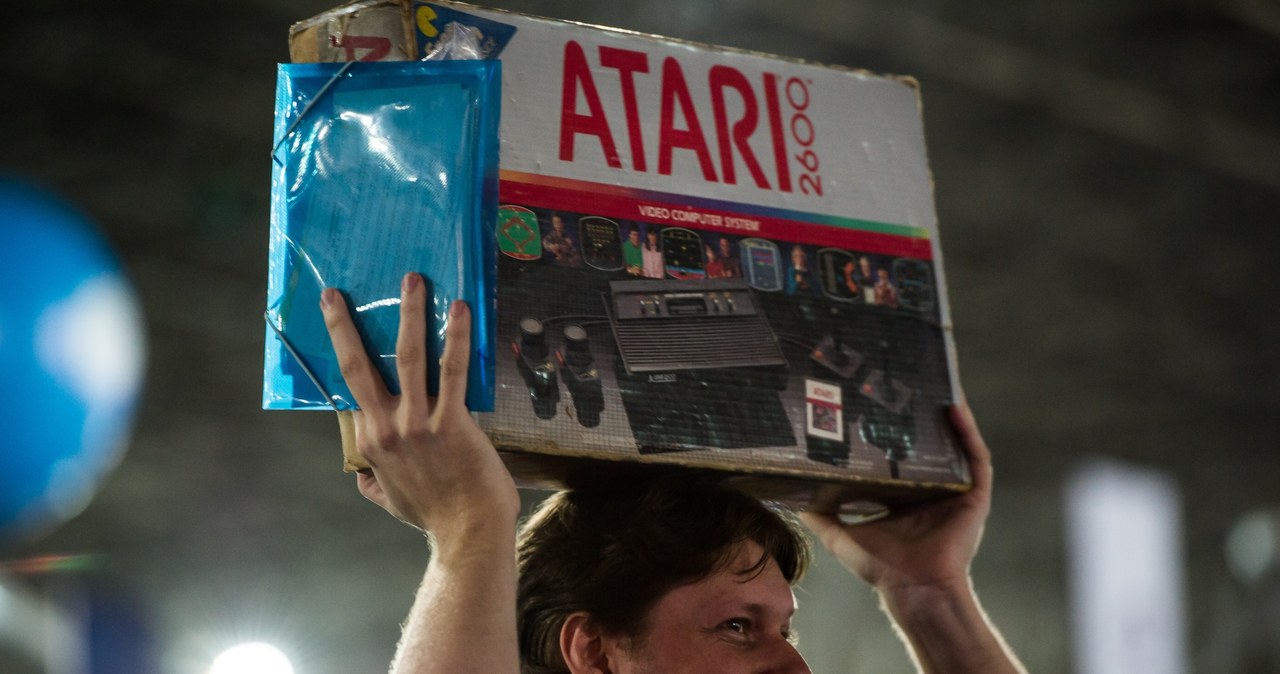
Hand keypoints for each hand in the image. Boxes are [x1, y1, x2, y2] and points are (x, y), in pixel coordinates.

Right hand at [321, 273, 518, 541]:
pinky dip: (455, 338)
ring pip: (408, 357)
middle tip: (335, 294)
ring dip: (409, 314)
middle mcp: (386, 428)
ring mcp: (417, 424)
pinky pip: (453, 371)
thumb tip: (362, 478)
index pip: (353, 389)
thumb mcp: (391, 502)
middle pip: (358, 367)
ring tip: (412, 280)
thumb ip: (374, 484)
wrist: (469, 534)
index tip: (337, 324)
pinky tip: (459, 311)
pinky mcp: (451, 423)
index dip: (345, 354)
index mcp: (370, 442)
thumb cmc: (435, 515)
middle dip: (344, 326)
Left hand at [800, 401, 992, 594]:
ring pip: (955, 443)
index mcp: (904, 494)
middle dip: (919, 413)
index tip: (876, 402)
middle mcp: (931, 488)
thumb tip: (792, 496)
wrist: (913, 588)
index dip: (890, 428)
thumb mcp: (841, 534)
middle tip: (905, 381)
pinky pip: (975, 457)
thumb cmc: (881, 566)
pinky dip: (967, 431)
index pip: (900, 453)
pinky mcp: (974, 494)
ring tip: (936, 383)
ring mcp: (954, 489)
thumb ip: (819, 516)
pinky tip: (955, 408)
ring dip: (948, 414)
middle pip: (928, 442)